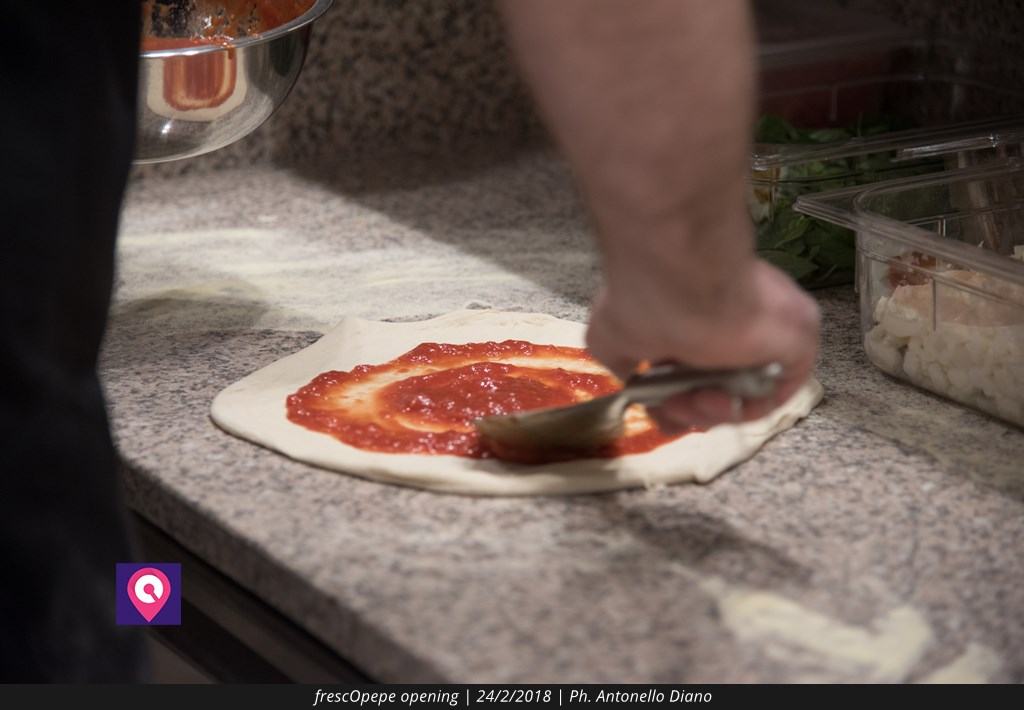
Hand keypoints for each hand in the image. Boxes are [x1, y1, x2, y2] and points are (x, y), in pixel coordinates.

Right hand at [586, 257, 819, 430]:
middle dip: (690, 409)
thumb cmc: (645, 297)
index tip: (657, 408)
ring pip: (746, 392)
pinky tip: (717, 401)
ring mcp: (767, 329)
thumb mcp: (611, 335)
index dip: (674, 399)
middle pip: (719, 385)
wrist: (679, 279)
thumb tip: (629, 379)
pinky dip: (746, 406)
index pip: (695, 366)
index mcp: (697, 313)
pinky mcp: (797, 340)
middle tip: (670, 408)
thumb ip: (623, 360)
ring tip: (687, 402)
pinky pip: (777, 389)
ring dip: (711, 411)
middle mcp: (733, 319)